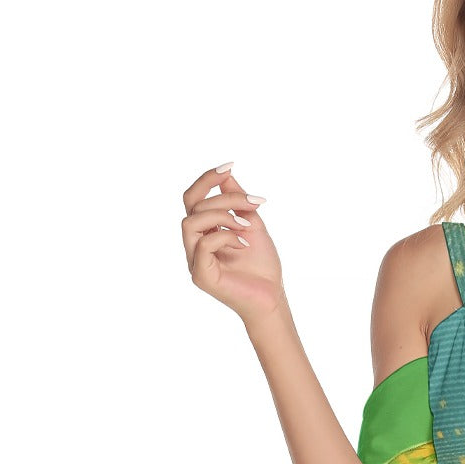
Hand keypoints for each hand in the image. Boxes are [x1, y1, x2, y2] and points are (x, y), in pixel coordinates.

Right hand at [182, 163, 285, 328]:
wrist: (272, 297)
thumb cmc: (262, 266)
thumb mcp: (252, 224)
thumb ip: (237, 202)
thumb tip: (227, 174)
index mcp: (204, 231)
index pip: (193, 198)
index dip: (207, 179)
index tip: (229, 165)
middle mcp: (194, 244)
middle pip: (193, 205)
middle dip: (224, 198)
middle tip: (253, 203)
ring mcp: (194, 260)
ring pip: (192, 221)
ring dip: (223, 216)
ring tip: (247, 226)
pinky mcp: (200, 275)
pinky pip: (204, 244)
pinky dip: (226, 237)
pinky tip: (244, 244)